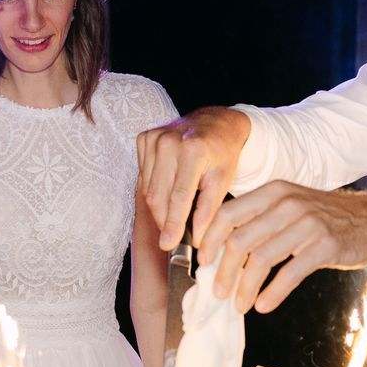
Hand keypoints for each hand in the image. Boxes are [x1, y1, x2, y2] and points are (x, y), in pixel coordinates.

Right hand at [137, 107, 252, 251]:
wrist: (216, 121)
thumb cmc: (223, 152)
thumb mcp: (223, 180)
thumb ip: (209, 210)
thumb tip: (196, 240)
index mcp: (193, 151)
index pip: (178, 197)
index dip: (172, 224)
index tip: (168, 245)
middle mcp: (169, 141)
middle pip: (159, 196)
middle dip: (165, 221)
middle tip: (174, 237)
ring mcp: (154, 138)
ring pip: (148, 189)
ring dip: (159, 208)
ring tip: (174, 214)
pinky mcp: (144, 138)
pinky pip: (143, 176)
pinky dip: (153, 189)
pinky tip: (167, 188)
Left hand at [199, 181, 366, 312]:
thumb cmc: (326, 218)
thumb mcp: (291, 206)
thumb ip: (260, 220)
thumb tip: (224, 251)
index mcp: (273, 192)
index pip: (227, 214)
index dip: (209, 241)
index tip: (204, 263)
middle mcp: (287, 204)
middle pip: (239, 240)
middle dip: (223, 271)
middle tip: (218, 292)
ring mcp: (306, 224)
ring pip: (260, 259)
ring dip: (244, 287)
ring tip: (239, 304)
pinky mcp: (324, 245)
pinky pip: (289, 273)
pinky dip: (272, 293)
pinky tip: (263, 305)